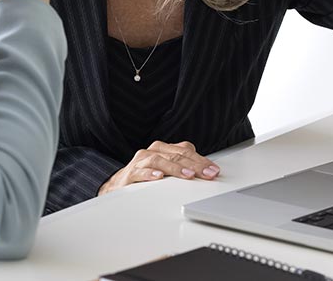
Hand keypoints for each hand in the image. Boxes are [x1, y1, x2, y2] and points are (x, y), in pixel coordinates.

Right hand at [97, 141, 219, 195]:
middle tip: (207, 174)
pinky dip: (150, 174)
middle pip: (177, 156)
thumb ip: (184, 164)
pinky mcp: (130, 173)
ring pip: (160, 161)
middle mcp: (153, 151)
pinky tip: (158, 177)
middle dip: (195, 165)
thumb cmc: (146, 174)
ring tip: (188, 175)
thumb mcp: (167, 167)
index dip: (201, 160)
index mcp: (164, 149)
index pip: (186, 151)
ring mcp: (141, 161)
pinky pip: (140, 172)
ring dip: (175, 168)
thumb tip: (207, 169)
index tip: (214, 171)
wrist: (118, 183)